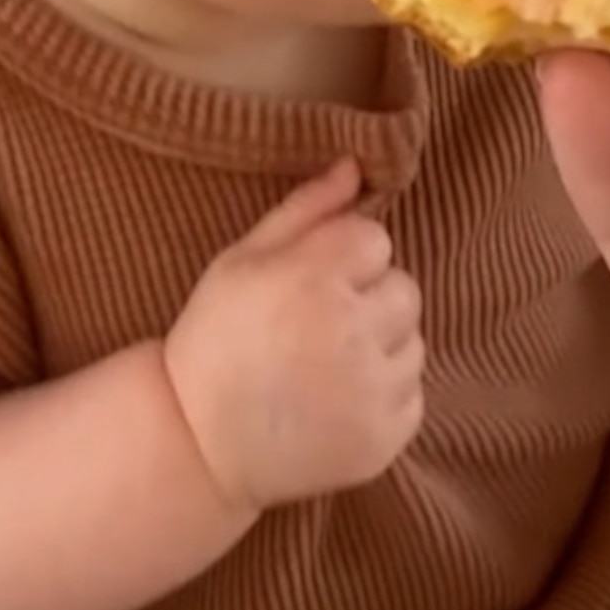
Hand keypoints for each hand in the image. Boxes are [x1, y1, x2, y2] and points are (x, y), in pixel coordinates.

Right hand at [164, 158, 423, 515]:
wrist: (196, 444)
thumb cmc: (217, 337)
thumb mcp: (242, 259)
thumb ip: (306, 208)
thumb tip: (356, 165)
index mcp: (314, 279)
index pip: (376, 239)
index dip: (343, 257)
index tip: (309, 282)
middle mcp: (351, 332)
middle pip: (404, 289)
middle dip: (369, 299)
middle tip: (318, 324)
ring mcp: (372, 392)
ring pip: (413, 342)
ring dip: (381, 346)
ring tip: (326, 364)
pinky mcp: (385, 438)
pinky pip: (413, 394)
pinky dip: (384, 394)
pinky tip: (337, 400)